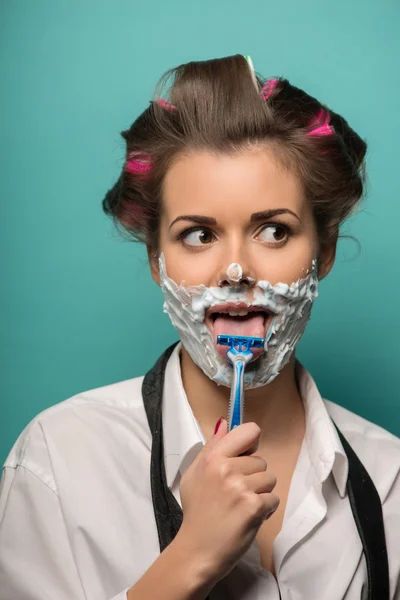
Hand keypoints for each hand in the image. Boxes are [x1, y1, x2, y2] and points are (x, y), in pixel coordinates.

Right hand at [175, 418, 278, 582]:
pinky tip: (248, 518)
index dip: (251, 443)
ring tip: (241, 506)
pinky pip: (273, 499)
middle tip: (234, 494)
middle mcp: (227, 469)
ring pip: (269, 480)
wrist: (197, 551)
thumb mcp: (194, 474)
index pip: (249, 431)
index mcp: (213, 457)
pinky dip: (265, 510)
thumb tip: (225, 423)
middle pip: (261, 461)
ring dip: (260, 494)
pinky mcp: (254, 507)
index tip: (245, 456)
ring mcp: (241, 488)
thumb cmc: (196, 512)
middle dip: (253, 477)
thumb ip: (211, 447)